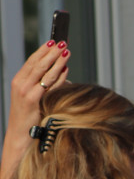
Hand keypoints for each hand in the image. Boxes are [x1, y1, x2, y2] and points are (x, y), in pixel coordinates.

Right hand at [1, 42, 69, 178]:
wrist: (21, 137)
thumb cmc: (33, 119)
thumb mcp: (39, 100)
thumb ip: (50, 88)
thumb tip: (68, 77)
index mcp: (20, 81)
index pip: (33, 61)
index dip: (44, 51)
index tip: (55, 41)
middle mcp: (20, 83)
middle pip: (38, 63)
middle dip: (51, 51)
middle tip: (63, 41)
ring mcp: (25, 91)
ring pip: (42, 71)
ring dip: (55, 60)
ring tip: (66, 50)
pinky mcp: (32, 100)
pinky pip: (47, 85)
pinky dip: (57, 76)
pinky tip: (66, 69)